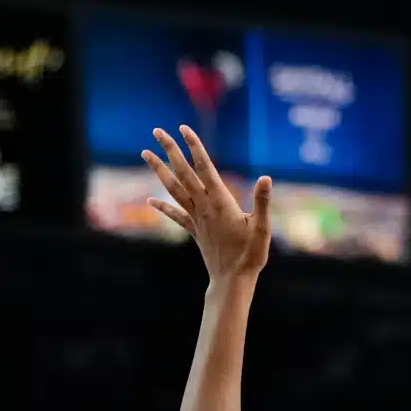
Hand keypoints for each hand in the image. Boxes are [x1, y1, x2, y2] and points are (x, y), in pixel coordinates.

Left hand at [142, 125, 272, 279]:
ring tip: (145, 154)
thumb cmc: (250, 255)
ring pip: (174, 189)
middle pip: (184, 173)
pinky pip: (176, 215)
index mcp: (221, 202)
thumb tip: (266, 178)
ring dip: (160, 170)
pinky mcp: (195, 231)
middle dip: (170, 151)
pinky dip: (162, 207)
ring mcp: (197, 219)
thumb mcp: (262, 228)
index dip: (194, 147)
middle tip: (157, 131)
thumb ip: (262, 202)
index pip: (204, 168)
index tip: (183, 129)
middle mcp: (204, 207)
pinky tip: (150, 200)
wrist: (232, 281)